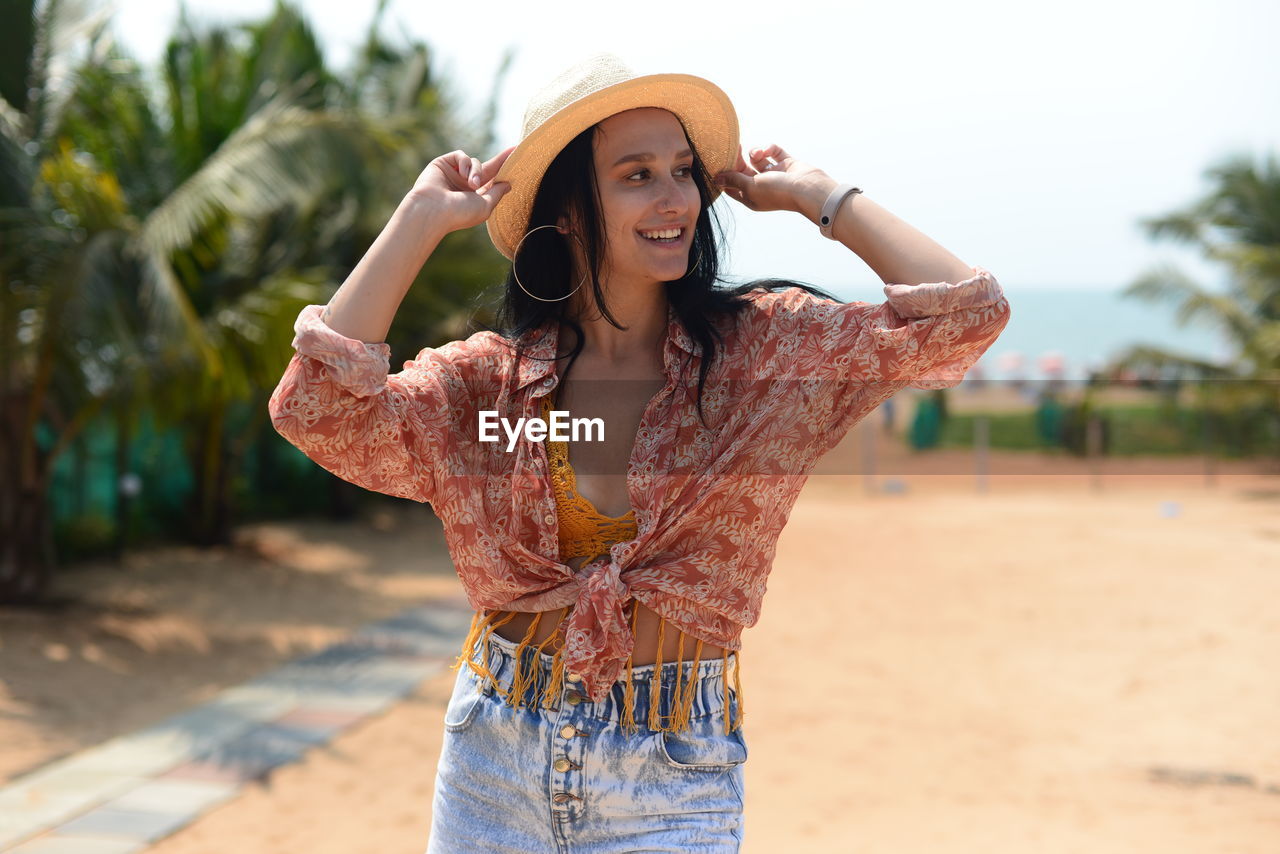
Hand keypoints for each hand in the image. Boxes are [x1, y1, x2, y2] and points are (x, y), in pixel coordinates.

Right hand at [406, 146, 515, 232]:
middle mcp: (464, 185)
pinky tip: (462, 175)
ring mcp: (453, 174)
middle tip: (516, 149)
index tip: (517, 157)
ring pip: (474, 162)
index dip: (504, 169)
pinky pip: (461, 156)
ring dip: (476, 171)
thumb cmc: (459, 213)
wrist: (433, 210)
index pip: (492, 180)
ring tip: (472, 184)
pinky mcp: (443, 164)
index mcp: (474, 197)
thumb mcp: (485, 205)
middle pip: (485, 168)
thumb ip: (497, 193)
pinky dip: (465, 163)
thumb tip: (508, 184)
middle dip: (500, 160)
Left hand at [713, 144, 834, 214]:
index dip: (724, 175)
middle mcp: (761, 187)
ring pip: (757, 159)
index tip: (717, 162)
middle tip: (733, 147)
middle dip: (737, 159)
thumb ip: (733, 180)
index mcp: (751, 197)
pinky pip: (773, 151)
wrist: (807, 188)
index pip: (731, 186)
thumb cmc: (777, 192)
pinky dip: (769, 148)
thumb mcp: (750, 187)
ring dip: (754, 152)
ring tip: (758, 153)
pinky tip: (767, 150)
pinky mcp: (785, 163)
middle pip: (742, 170)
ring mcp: (774, 175)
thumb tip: (715, 179)